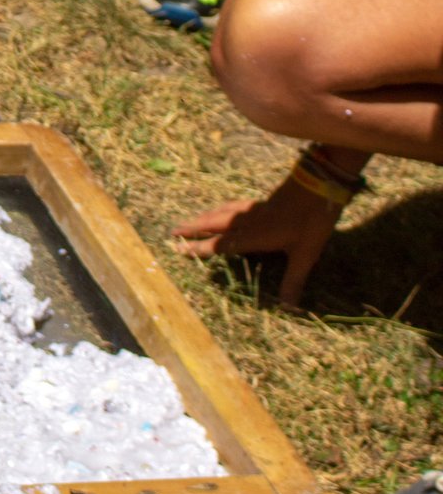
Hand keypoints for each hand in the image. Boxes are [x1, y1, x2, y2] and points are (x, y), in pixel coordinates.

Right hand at [173, 175, 340, 305]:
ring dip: (204, 217)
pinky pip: (233, 206)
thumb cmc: (311, 221)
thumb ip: (294, 280)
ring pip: (222, 213)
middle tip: (173, 230)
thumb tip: (289, 308)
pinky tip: (224, 208)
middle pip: (214, 224)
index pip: (220, 244)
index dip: (200, 248)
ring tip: (191, 220)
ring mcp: (253, 209)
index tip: (180, 249)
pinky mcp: (261, 201)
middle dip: (193, 228)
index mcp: (254, 236)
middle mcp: (248, 222)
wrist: (319, 185)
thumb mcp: (305, 254)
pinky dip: (222, 208)